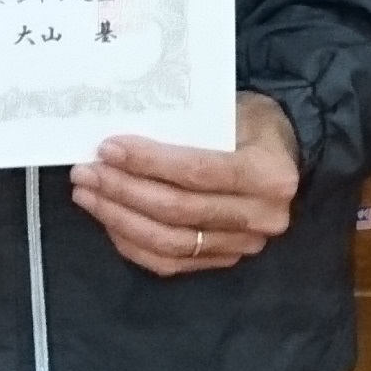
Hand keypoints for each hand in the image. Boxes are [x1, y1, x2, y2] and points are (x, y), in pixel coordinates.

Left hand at [70, 90, 300, 277]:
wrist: (284, 153)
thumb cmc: (251, 124)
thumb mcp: (230, 109)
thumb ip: (187, 126)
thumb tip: (121, 138)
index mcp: (269, 173)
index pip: (197, 172)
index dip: (148, 163)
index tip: (108, 149)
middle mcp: (262, 216)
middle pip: (178, 211)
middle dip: (123, 191)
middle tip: (86, 172)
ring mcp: (244, 244)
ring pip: (170, 243)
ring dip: (120, 219)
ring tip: (88, 194)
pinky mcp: (225, 259)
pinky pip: (171, 262)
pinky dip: (133, 243)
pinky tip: (109, 219)